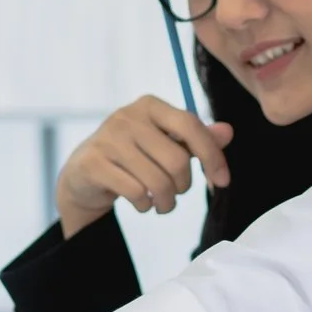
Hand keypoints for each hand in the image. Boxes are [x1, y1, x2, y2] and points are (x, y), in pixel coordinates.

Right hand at [54, 97, 232, 236]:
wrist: (83, 175)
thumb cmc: (133, 157)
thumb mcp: (165, 143)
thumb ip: (197, 138)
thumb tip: (227, 132)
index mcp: (150, 105)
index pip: (191, 126)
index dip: (212, 156)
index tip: (222, 181)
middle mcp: (127, 116)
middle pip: (177, 160)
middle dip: (184, 186)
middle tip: (176, 193)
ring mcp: (107, 139)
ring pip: (158, 181)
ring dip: (167, 203)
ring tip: (162, 204)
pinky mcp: (93, 164)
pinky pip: (136, 192)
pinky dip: (145, 205)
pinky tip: (142, 203)